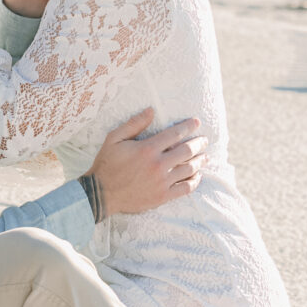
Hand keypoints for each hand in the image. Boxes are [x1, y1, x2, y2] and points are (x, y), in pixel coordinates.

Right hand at [85, 109, 206, 217]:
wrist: (101, 193)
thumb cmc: (107, 164)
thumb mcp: (114, 139)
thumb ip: (134, 124)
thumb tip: (151, 110)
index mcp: (147, 149)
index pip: (175, 134)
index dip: (188, 126)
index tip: (196, 122)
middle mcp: (158, 165)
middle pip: (187, 151)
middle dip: (199, 143)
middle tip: (205, 140)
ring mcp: (162, 182)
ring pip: (189, 169)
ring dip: (200, 161)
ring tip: (205, 157)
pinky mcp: (162, 197)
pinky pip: (185, 189)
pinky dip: (195, 181)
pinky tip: (197, 176)